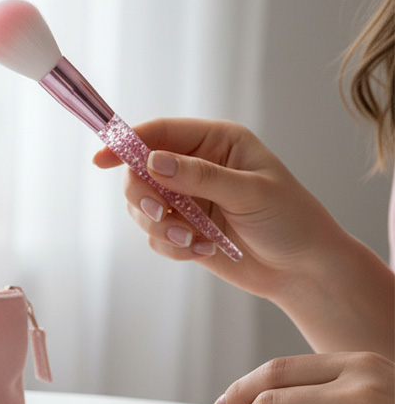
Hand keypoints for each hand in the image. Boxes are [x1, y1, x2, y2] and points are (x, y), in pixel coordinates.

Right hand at [94, 117, 394, 357]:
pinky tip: (201, 250)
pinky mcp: (183, 230)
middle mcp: (196, 167)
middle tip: (164, 214)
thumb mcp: (250, 193)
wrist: (303, 270)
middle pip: (140, 173)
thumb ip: (199, 176)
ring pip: (143, 207)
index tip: (101, 159)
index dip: (127, 143)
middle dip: (145, 197)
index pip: (160, 133)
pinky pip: (154, 236)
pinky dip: (171, 246)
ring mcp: (187, 200)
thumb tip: (153, 161)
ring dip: (161, 227)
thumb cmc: (290, 221)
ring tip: (193, 240)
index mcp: (216, 143)